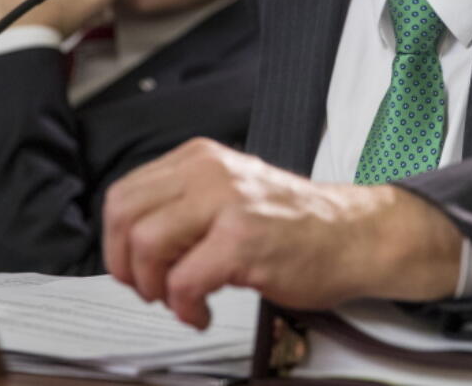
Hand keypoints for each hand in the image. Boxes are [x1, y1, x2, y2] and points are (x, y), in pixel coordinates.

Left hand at [102, 138, 461, 328]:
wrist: (355, 235)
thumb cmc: (297, 224)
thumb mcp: (230, 193)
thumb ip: (184, 204)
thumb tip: (132, 241)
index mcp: (200, 158)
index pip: (124, 194)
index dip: (116, 241)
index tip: (134, 266)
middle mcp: (209, 172)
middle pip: (123, 217)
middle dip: (126, 265)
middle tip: (151, 287)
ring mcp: (227, 203)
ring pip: (145, 245)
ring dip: (154, 287)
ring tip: (180, 299)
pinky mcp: (243, 240)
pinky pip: (182, 281)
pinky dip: (184, 308)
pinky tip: (201, 312)